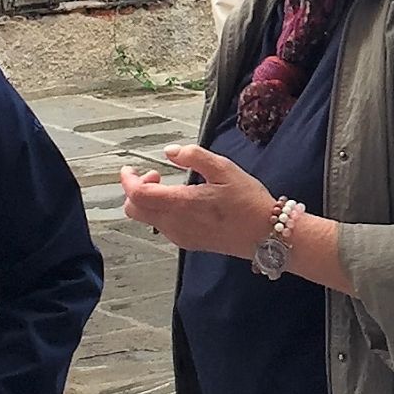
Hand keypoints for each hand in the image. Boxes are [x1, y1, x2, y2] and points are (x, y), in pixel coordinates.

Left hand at [120, 145, 279, 258]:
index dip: (128, 180)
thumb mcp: (224, 169)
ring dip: (149, 201)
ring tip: (172, 186)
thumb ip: (194, 156)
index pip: (137, 195)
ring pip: (147, 219)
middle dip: (136, 190)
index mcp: (180, 204)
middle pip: (134, 210)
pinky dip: (161, 212)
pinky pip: (162, 227)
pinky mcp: (188, 242)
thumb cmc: (248, 202)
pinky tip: (183, 201)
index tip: (130, 168)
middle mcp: (175, 224)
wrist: (266, 234)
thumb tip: (171, 151)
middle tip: (156, 175)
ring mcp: (180, 236)